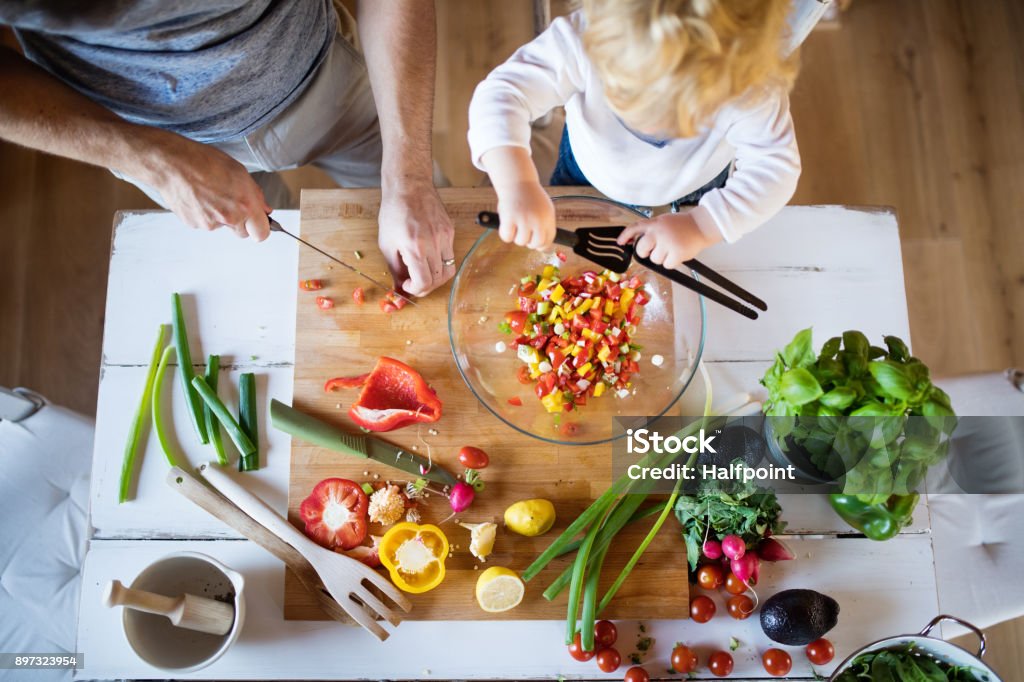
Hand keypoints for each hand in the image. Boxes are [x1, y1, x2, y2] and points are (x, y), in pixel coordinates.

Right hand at [145, 135, 271, 239]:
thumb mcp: (239, 171)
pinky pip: (205, 223)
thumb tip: (264, 209)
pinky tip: (198, 196)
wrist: (171, 163)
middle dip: (241, 222)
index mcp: (245, 205)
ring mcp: (210, 223)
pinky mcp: (194, 224)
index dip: (260, 228)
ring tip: (210, 193)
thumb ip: (255, 195)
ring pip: (222, 226)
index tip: (257, 222)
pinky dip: (204, 213)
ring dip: (220, 215)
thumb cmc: (204, 161)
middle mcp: (230, 218)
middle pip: (242, 233)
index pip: (261, 234)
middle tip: (231, 202)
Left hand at [377, 183, 455, 296]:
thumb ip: (395, 269)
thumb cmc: (394, 212)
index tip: (408, 286)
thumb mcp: (387, 243)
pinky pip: (450, 255)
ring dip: (436, 277)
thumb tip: (399, 289)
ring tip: (424, 272)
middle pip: (438, 280)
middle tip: (415, 283)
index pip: (424, 282)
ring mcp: (445, 237)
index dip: (416, 290)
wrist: (409, 186)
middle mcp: (434, 244)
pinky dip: (440, 262)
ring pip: (448, 270)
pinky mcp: (450, 231)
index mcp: (415, 248)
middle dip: (426, 287)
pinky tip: (428, 256)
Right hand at [494, 180, 555, 248]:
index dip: (542, 245)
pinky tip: (506, 224)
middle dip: (529, 242)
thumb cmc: (529, 196)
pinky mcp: (510, 218)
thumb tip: (542, 246)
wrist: (517, 181)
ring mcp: (524, 219)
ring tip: (515, 224)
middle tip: (523, 234)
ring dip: (516, 236)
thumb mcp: (544, 208)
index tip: (536, 245)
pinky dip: (505, 234)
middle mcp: (538, 219)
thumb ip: (544, 225)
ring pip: (521, 241)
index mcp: (548, 217)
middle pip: (535, 244)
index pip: (549, 239)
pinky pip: (507, 237)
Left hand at [617, 211, 720, 269]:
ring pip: (654, 260)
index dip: (625, 235)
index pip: (634, 228)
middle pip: (641, 250)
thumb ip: (650, 229)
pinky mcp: (676, 254)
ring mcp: (667, 244)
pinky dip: (671, 262)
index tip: (620, 242)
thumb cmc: (682, 225)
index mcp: (654, 223)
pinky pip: (666, 265)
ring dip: (661, 257)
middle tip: (656, 249)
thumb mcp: (663, 221)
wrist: (701, 226)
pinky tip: (677, 254)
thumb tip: (633, 241)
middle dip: (645, 252)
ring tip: (671, 248)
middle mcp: (658, 233)